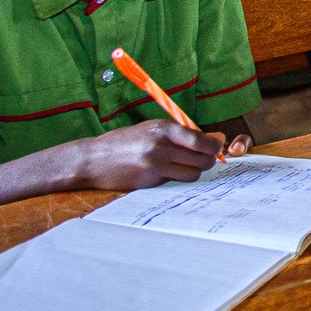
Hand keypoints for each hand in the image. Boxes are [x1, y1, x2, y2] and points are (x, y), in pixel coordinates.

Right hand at [74, 120, 225, 190]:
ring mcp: (155, 165)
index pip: (201, 141)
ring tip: (183, 167)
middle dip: (207, 161)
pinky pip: (175, 182)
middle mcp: (161, 146)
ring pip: (193, 174)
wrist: (94, 159)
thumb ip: (180, 134)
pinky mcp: (149, 181)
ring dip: (193, 172)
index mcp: (164, 128)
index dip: (214, 147)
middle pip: (203, 159)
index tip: (216, 149)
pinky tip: (165, 173)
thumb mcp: (152, 129)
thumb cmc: (126, 141)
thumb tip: (213, 140)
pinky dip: (176, 178)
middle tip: (202, 160)